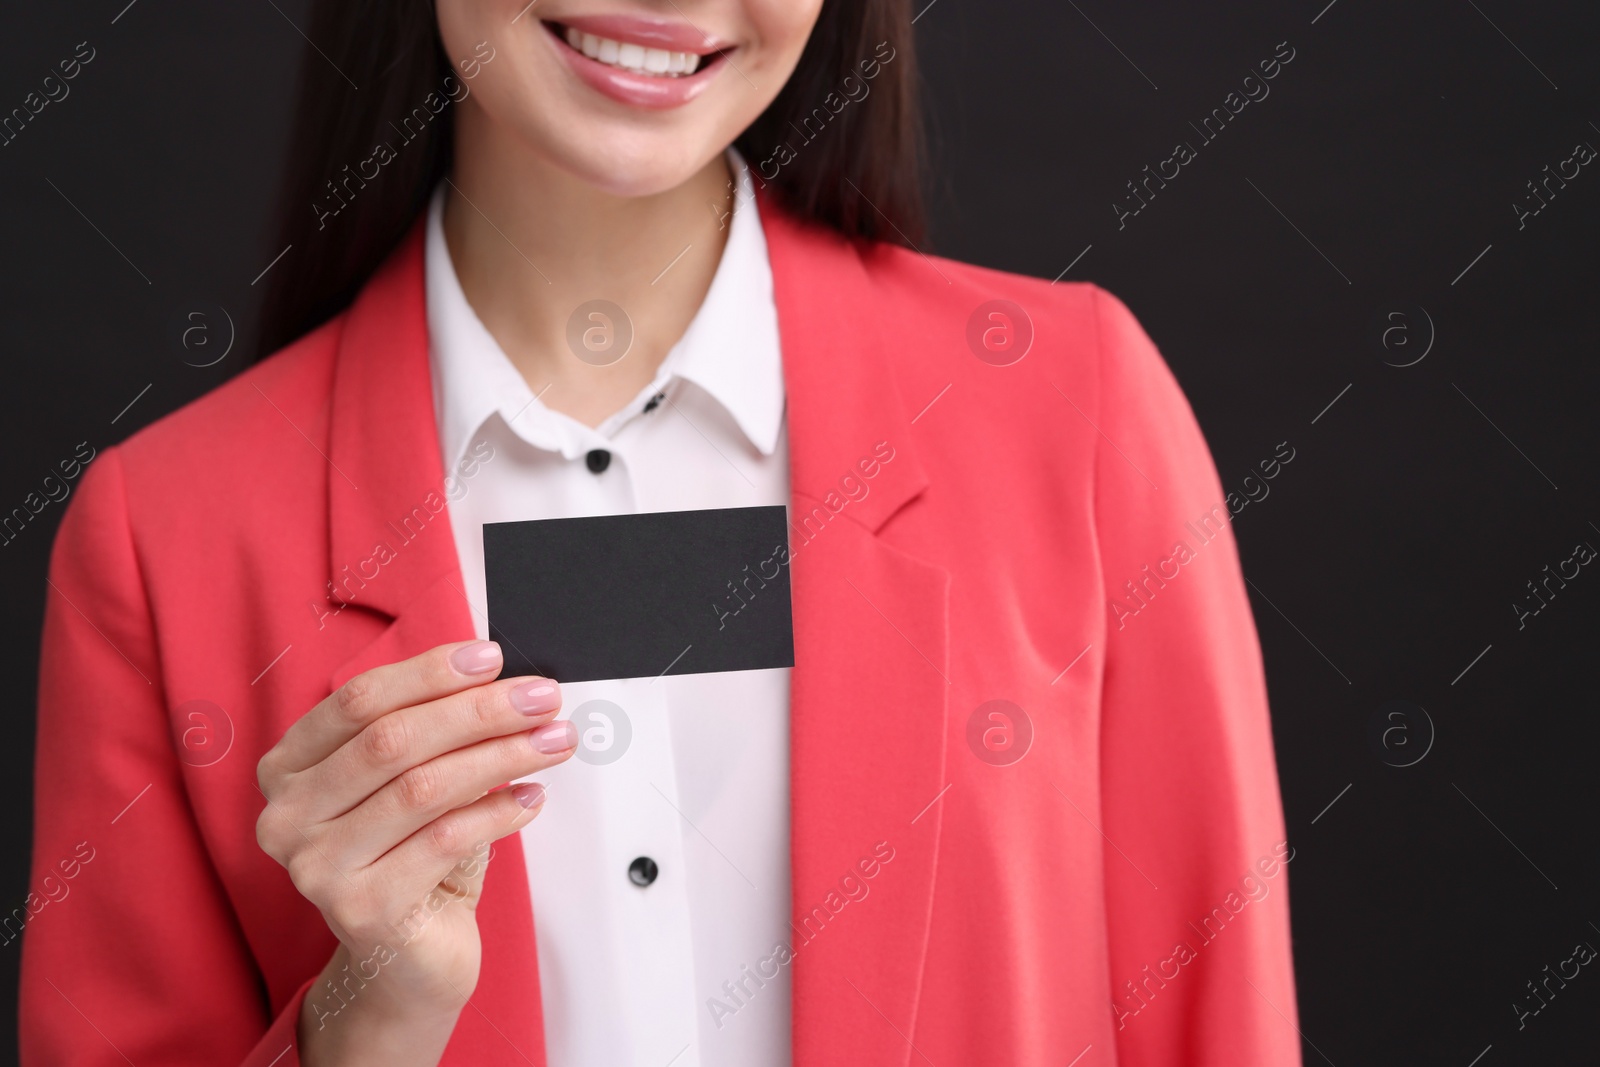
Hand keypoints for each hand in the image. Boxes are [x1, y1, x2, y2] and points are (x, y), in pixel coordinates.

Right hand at [254, 640, 575, 1065]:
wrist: (405, 957)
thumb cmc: (409, 855)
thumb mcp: (409, 780)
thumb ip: (432, 729)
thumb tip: (499, 679)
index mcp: (289, 767)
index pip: (359, 700)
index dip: (429, 673)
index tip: (491, 658)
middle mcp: (288, 815)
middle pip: (393, 740)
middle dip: (479, 712)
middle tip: (541, 699)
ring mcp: (317, 866)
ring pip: (423, 788)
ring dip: (502, 756)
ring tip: (553, 741)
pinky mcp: (361, 909)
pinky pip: (445, 840)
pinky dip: (498, 812)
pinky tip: (532, 797)